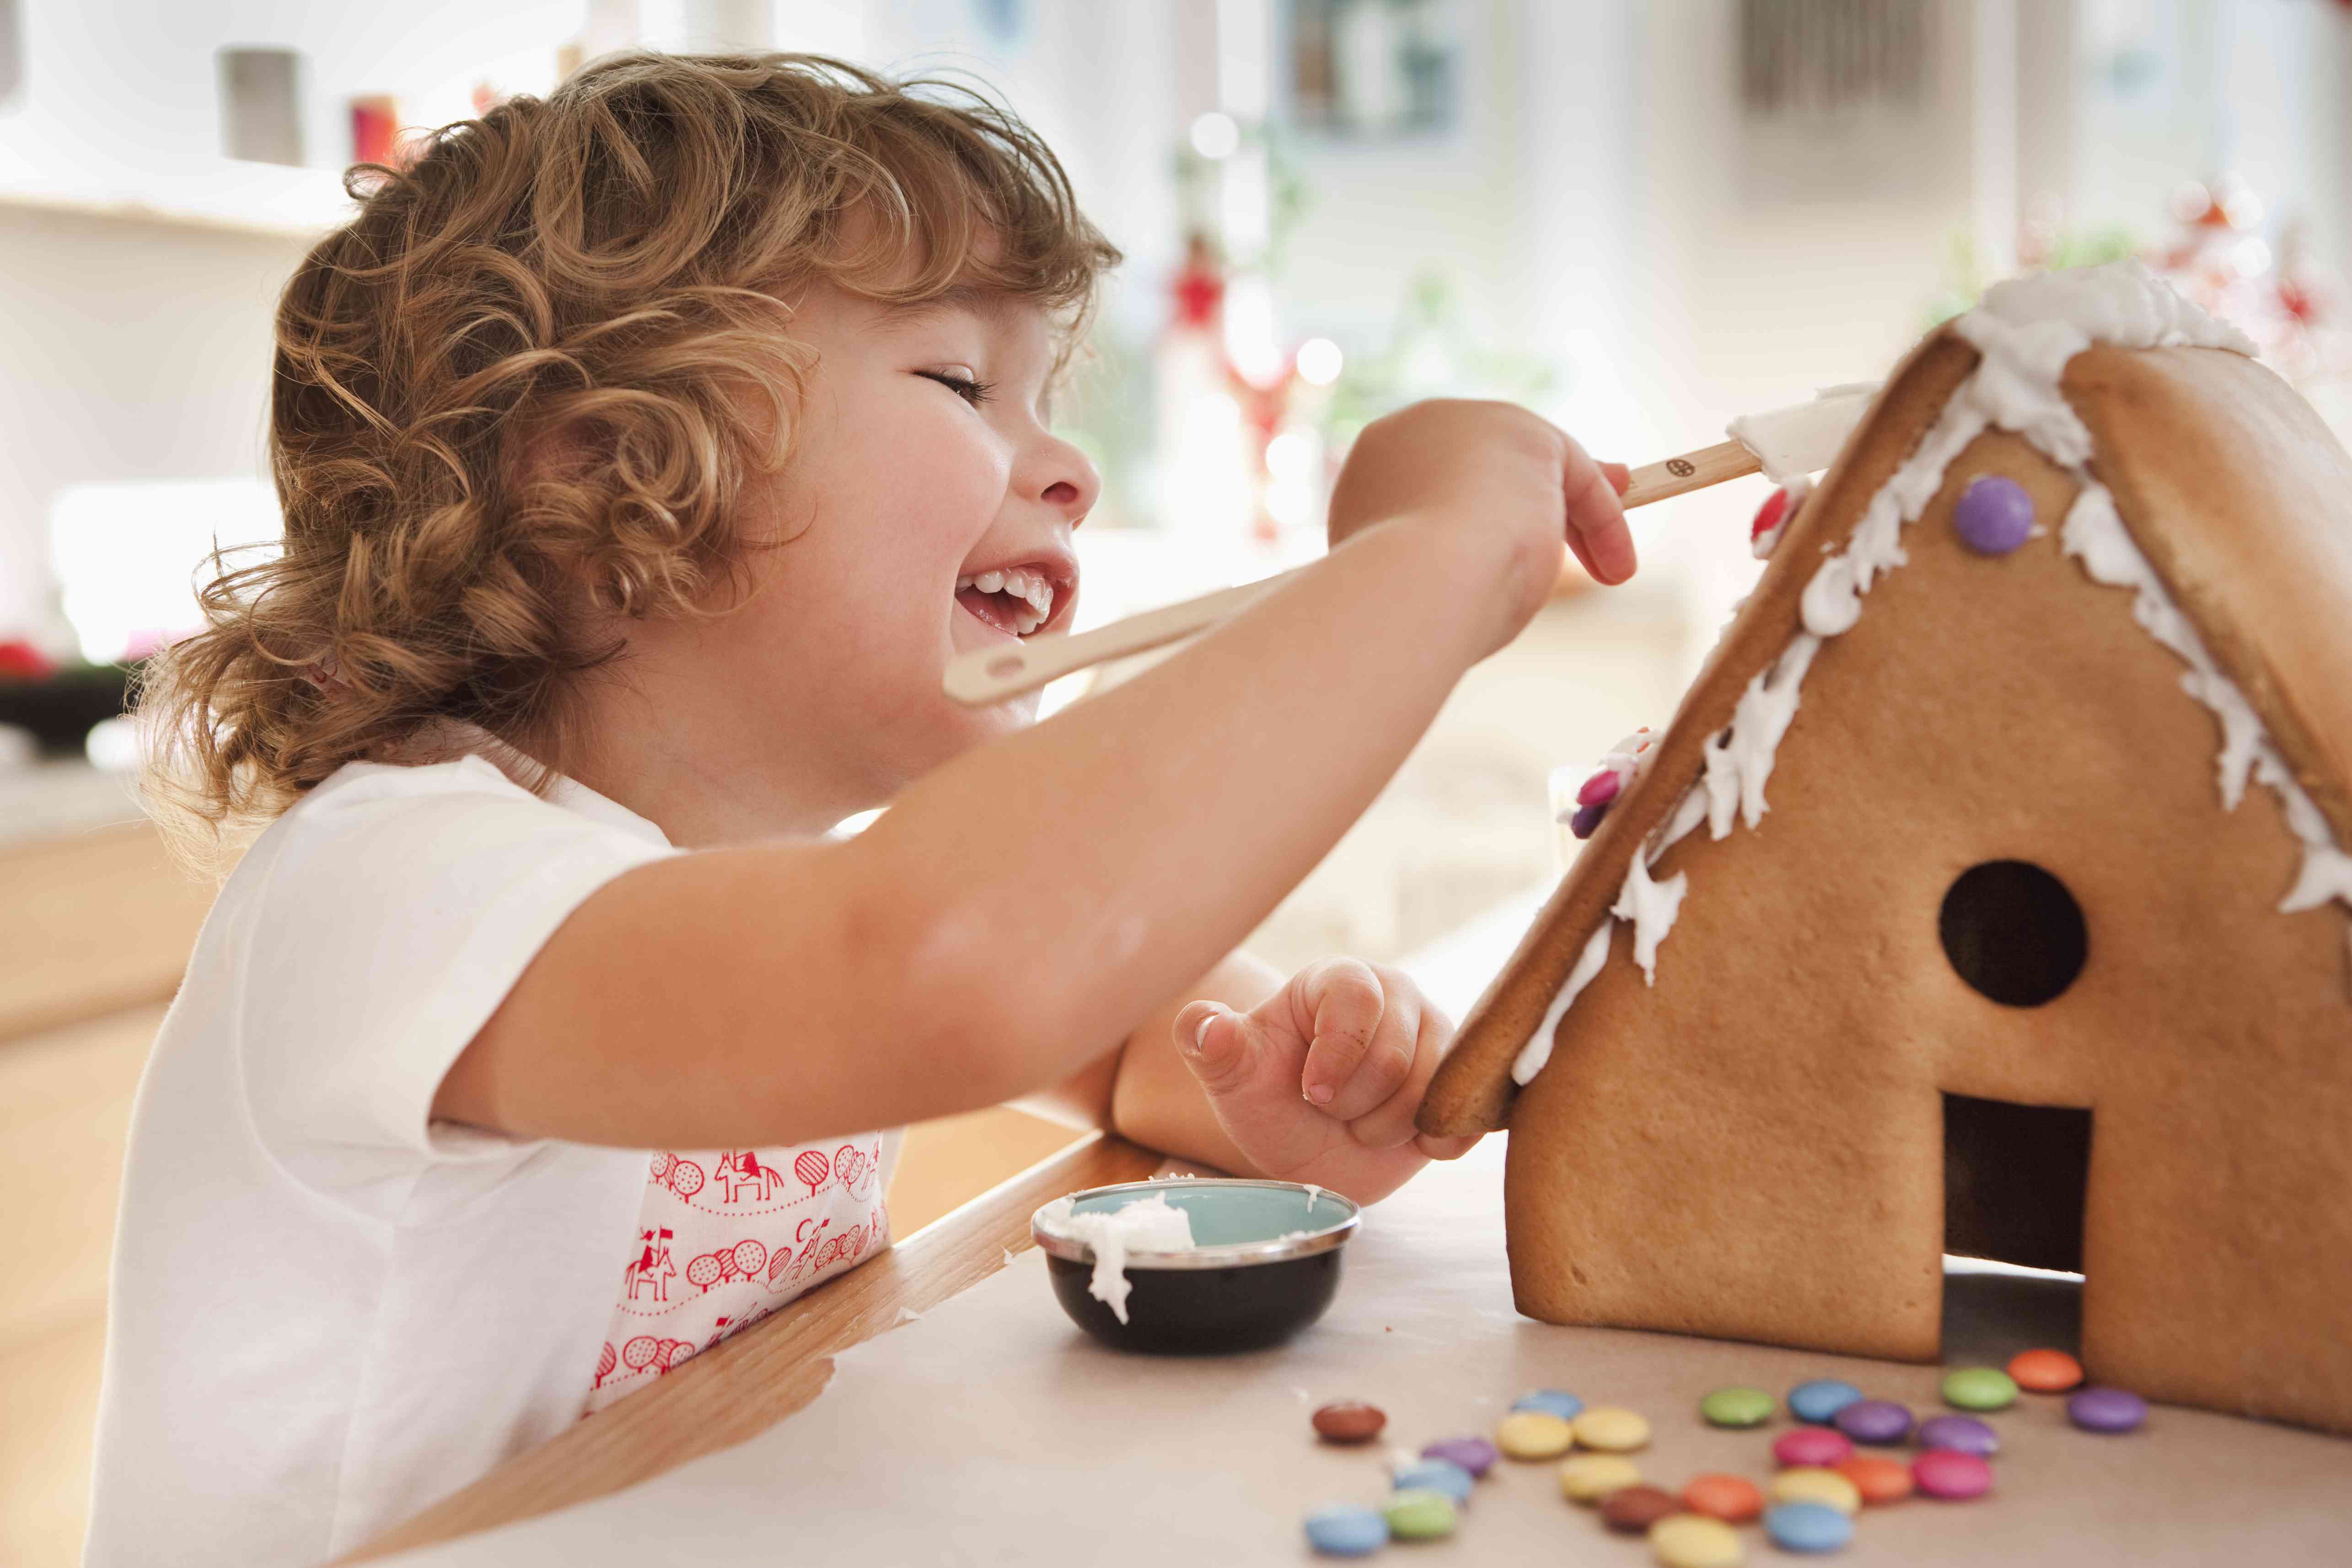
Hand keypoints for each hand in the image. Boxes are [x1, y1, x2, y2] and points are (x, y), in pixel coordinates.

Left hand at [1169, 959, 1477, 1205]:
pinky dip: (1436, 1140)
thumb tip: (1208, 1026)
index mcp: (1340, 980)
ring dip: (1386, 1127)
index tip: (1309, 1093)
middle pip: (1396, 1057)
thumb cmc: (1269, 1098)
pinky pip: (1471, 1113)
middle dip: (1352, 1104)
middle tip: (1328, 1108)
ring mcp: (1438, 1038)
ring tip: (1359, 1121)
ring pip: (1434, 1090)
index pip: (1356, 999)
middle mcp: (1398, 997)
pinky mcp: (1463, 1081)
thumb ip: (1211, 1044)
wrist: (1308, 1147)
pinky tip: (1407, 1142)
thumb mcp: (1231, 1076)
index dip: (1335, 1055)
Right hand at [1325, 398, 1634, 589]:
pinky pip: (1576, 476)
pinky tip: (1616, 569)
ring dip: (1582, 519)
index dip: (1487, 517)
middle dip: (1544, 505)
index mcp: (1375, 467)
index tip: (1520, 556)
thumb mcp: (1443, 575)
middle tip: (1585, 552)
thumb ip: (1481, 546)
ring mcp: (1467, 422)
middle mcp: (1414, 430)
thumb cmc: (1416, 603)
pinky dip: (1603, 521)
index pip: (1443, 481)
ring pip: (1538, 469)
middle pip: (1493, 465)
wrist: (1408, 589)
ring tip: (1612, 571)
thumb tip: (1527, 545)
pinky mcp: (1524, 432)